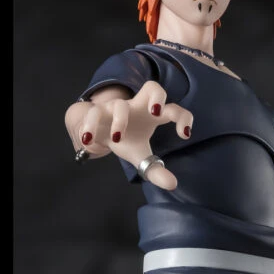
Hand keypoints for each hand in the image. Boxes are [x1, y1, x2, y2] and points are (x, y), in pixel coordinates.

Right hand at [66, 81, 192, 189]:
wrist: (98, 132)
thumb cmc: (126, 140)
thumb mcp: (140, 156)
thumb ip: (156, 170)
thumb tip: (173, 185)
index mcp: (152, 115)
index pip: (173, 109)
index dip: (183, 118)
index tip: (185, 134)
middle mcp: (137, 106)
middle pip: (152, 87)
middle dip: (156, 96)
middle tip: (155, 112)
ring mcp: (116, 107)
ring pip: (120, 105)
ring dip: (120, 120)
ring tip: (117, 138)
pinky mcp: (97, 112)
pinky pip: (93, 113)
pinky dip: (91, 125)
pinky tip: (89, 140)